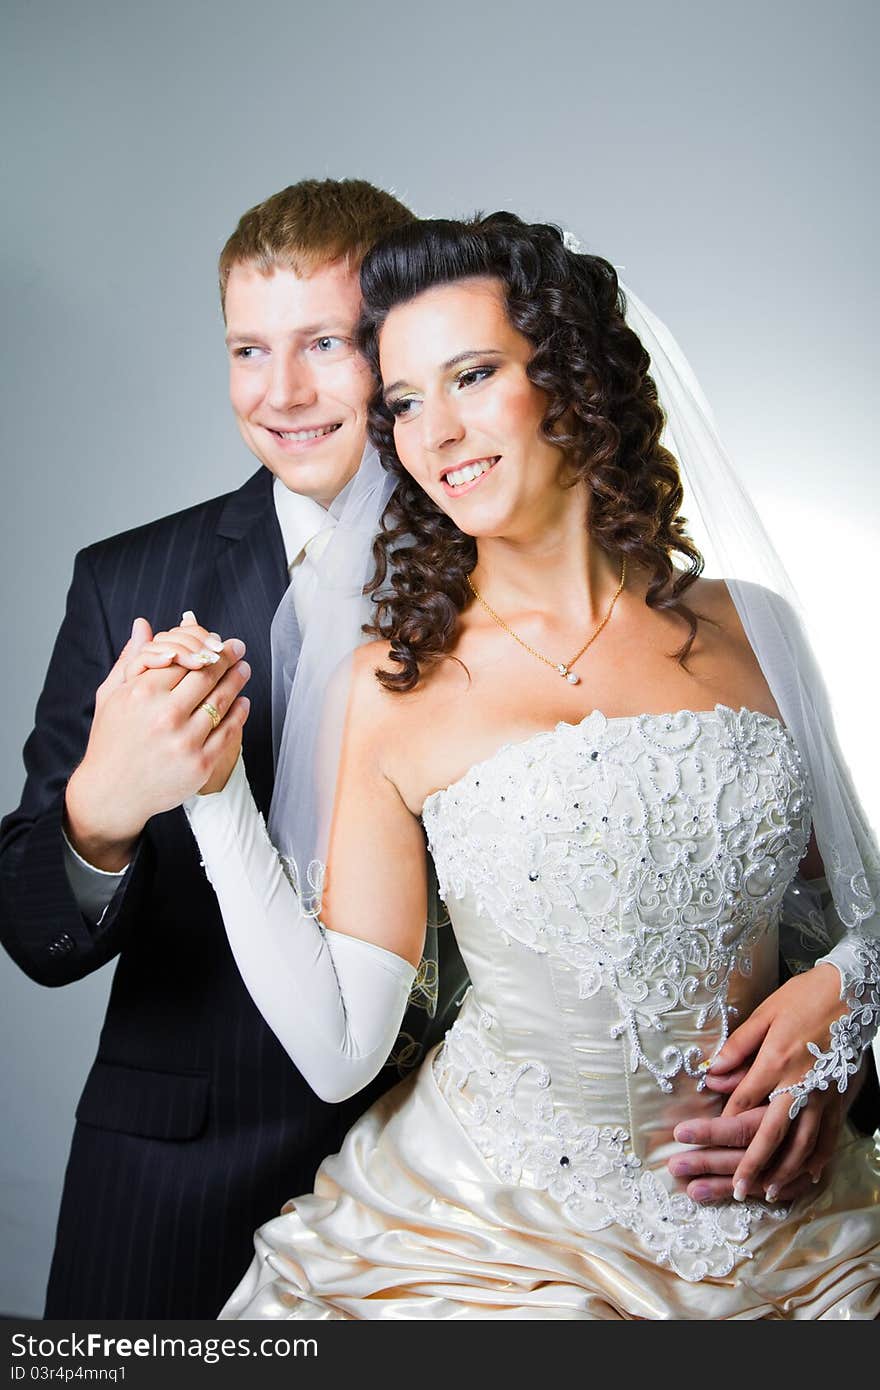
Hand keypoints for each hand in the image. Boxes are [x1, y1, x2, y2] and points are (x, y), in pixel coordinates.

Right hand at [65, 616, 249, 867]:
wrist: (111, 792)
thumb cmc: (110, 740)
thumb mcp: (111, 696)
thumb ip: (131, 659)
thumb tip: (144, 624)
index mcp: (141, 694)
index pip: (182, 658)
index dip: (202, 646)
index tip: (215, 640)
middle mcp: (165, 716)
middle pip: (206, 675)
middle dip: (226, 657)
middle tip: (238, 647)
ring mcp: (185, 742)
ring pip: (221, 701)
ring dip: (237, 680)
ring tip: (243, 669)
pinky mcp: (200, 765)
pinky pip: (229, 732)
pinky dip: (239, 713)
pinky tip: (242, 702)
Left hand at [696, 967, 846, 1198]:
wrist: (850, 993)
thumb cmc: (802, 998)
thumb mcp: (765, 1014)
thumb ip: (738, 1046)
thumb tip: (712, 1071)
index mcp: (775, 1061)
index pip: (743, 1101)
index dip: (723, 1123)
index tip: (706, 1142)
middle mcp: (799, 1084)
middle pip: (771, 1133)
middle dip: (753, 1164)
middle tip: (736, 1189)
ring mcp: (822, 1094)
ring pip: (802, 1143)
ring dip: (784, 1171)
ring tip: (767, 1192)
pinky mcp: (839, 1097)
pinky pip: (829, 1136)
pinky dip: (818, 1159)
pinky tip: (807, 1174)